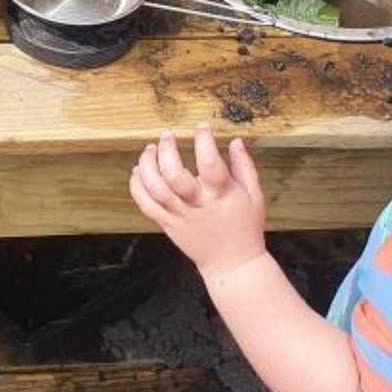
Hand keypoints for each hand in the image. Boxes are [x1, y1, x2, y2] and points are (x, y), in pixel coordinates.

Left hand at [130, 123, 266, 280]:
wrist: (232, 264)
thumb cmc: (245, 228)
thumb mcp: (255, 195)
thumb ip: (244, 166)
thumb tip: (236, 141)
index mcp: (221, 195)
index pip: (210, 163)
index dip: (203, 141)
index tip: (202, 127)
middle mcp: (198, 204)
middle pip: (174, 175)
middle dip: (166, 150)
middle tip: (166, 135)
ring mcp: (180, 215)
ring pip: (155, 188)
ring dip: (147, 165)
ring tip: (149, 149)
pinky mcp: (168, 225)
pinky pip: (145, 205)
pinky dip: (137, 186)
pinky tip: (138, 171)